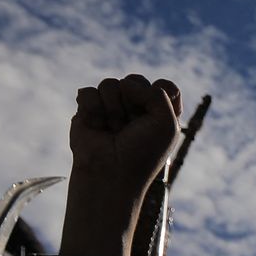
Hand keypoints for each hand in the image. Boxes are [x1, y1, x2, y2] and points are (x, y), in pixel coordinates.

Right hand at [62, 75, 181, 255]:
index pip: (164, 85)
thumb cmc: (142, 153)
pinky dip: (93, 110)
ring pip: (110, 84)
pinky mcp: (88, 110)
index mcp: (159, 110)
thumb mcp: (167, 123)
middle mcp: (136, 106)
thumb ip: (157, 93)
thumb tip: (123, 83)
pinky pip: (89, 92)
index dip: (158, 97)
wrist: (110, 175)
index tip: (155, 119)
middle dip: (133, 104)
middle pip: (135, 80)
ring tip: (113, 130)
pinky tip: (96, 128)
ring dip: (112, 110)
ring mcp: (111, 107)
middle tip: (131, 128)